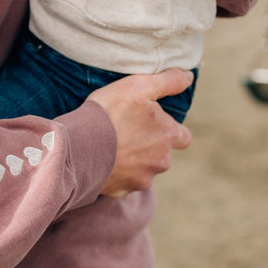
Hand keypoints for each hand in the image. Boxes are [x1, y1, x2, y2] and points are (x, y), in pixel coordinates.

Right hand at [89, 69, 192, 197]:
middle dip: (149, 146)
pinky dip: (116, 174)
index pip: (183, 137)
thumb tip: (189, 76)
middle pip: (161, 154)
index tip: (152, 124)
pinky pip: (124, 182)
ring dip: (133, 161)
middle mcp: (161, 161)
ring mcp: (142, 179)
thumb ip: (168, 81)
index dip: (170, 130)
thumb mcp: (138, 86)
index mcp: (168, 135)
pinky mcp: (123, 191)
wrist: (78, 147)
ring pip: (144, 170)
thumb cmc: (108, 113)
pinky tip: (102, 161)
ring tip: (111, 147)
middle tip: (125, 132)